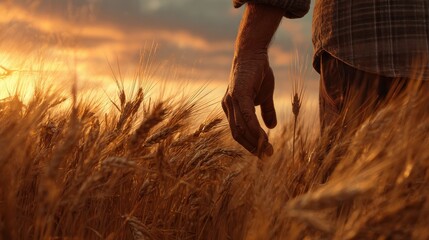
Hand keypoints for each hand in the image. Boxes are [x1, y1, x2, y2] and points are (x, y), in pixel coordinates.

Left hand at [222, 3, 281, 156]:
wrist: (254, 53)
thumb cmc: (257, 73)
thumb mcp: (264, 95)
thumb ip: (266, 111)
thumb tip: (271, 127)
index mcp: (231, 109)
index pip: (238, 132)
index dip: (250, 144)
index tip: (262, 153)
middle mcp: (228, 106)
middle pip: (237, 134)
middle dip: (252, 147)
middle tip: (266, 156)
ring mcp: (231, 100)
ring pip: (241, 128)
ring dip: (255, 141)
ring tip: (268, 149)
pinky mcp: (238, 94)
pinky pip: (246, 116)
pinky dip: (254, 129)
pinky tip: (263, 137)